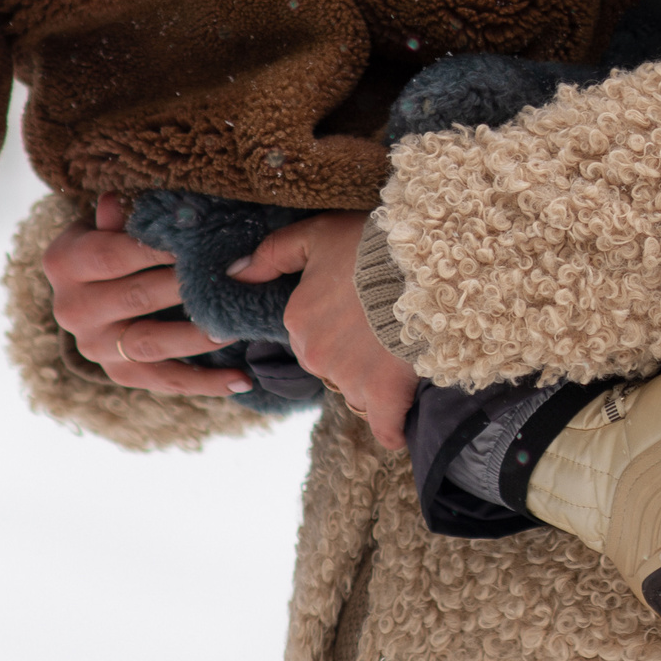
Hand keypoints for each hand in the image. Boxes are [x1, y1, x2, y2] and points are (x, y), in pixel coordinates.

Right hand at [43, 193, 252, 397]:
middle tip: (233, 276)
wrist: (91, 287)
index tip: (198, 240)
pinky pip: (166, 381)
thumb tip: (116, 202)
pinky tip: (241, 378)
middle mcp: (72, 310)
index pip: (110, 256)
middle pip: (136, 298)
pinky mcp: (120, 373)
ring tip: (237, 324)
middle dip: (187, 287)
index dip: (155, 249)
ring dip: (198, 335)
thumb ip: (116, 216)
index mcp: (65, 264)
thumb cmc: (109, 241)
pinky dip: (206, 382)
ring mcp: (95, 347)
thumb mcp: (106, 221)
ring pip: (152, 344)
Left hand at [229, 211, 420, 449]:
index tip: (361, 309)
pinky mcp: (385, 393)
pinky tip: (401, 421)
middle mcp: (315, 354)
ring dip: (377, 379)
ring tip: (405, 349)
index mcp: (298, 319)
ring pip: (358, 392)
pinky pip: (384, 426)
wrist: (425, 261)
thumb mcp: (318, 233)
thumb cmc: (372, 244)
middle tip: (385, 326)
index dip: (337, 324)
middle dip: (354, 353)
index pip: (310, 335)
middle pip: (332, 366)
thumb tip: (235, 274)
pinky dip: (393, 426)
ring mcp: (350, 378)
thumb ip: (272, 254)